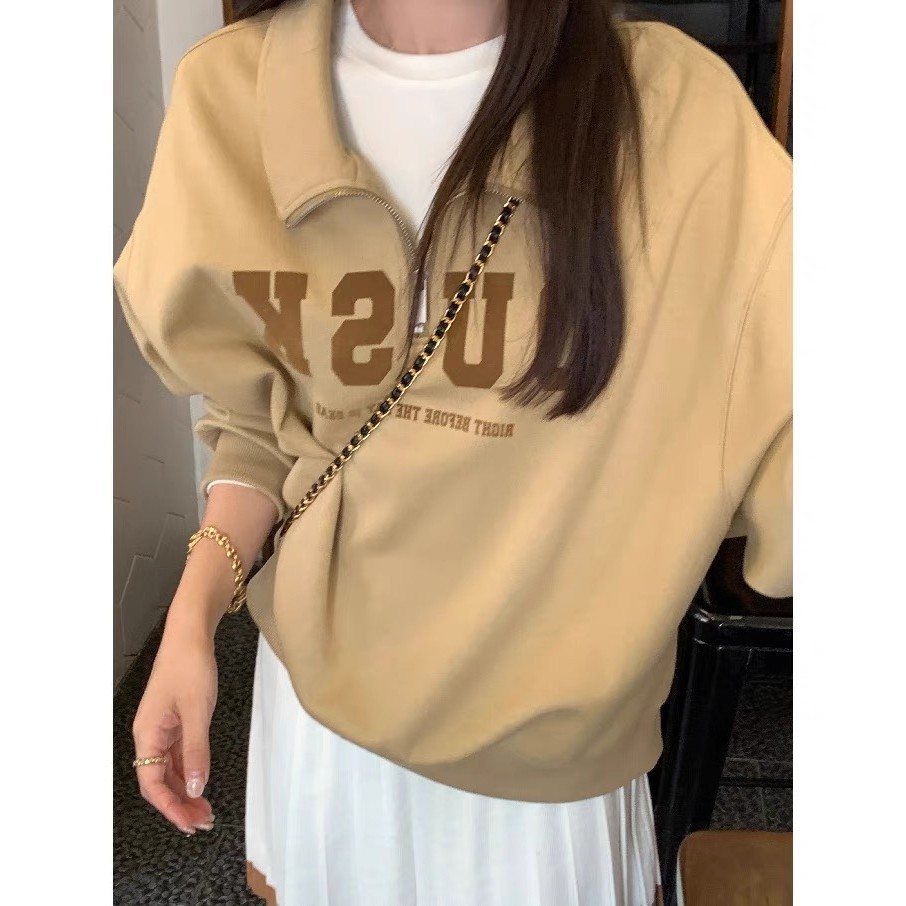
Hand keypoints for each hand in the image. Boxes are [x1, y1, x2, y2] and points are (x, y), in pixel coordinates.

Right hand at [131, 616, 217, 833]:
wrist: (191, 635)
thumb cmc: (189, 667)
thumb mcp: (197, 711)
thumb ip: (196, 751)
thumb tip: (194, 787)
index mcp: (147, 734)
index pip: (151, 783)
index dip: (170, 807)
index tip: (189, 823)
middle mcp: (150, 735)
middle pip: (159, 780)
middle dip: (179, 804)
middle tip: (203, 821)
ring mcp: (162, 729)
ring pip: (169, 770)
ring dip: (185, 790)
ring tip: (205, 809)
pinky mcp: (175, 721)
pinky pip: (178, 755)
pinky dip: (189, 771)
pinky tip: (201, 783)